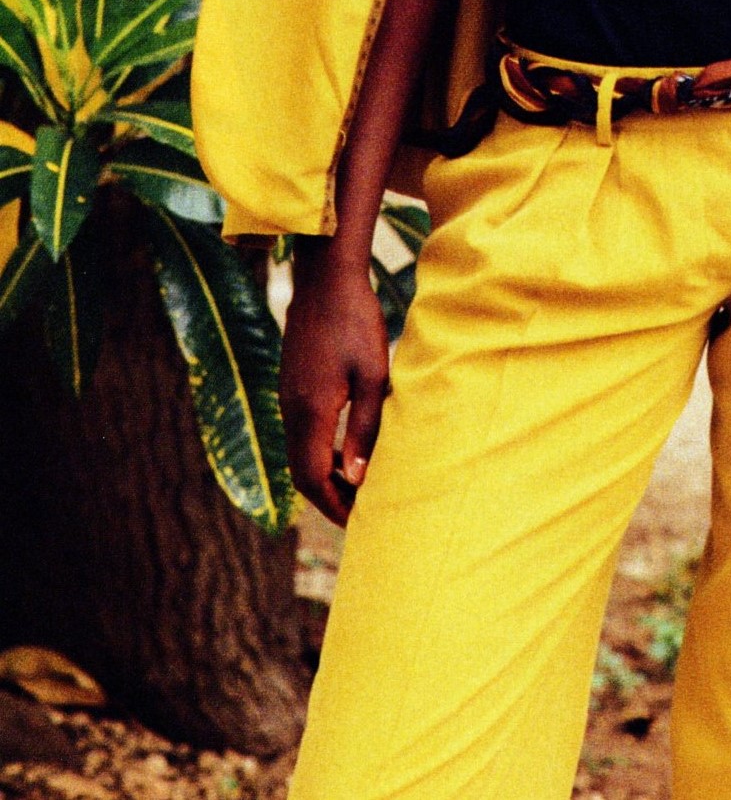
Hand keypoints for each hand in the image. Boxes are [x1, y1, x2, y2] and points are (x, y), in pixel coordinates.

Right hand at [280, 240, 390, 526]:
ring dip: (324, 476)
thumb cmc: (356, 322)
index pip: (313, 478)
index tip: (359, 522)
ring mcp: (287, 397)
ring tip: (357, 486)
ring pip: (299, 453)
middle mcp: (291, 410)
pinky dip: (319, 452)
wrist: (325, 279)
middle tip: (360, 513)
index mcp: (310, 412)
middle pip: (302, 473)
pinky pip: (300, 433)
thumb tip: (357, 478)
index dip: (335, 505)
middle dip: (329, 498)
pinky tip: (345, 448)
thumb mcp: (372, 375)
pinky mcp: (291, 385)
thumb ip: (363, 427)